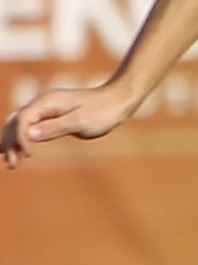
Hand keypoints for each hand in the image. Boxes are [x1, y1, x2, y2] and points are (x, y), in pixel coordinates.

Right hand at [2, 84, 139, 169]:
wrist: (119, 100)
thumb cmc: (104, 111)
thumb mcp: (82, 122)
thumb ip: (55, 127)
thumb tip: (30, 134)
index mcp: (48, 102)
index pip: (22, 120)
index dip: (20, 138)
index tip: (28, 155)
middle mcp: (42, 103)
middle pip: (15, 122)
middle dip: (10, 142)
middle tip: (12, 165)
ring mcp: (46, 108)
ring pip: (19, 124)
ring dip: (12, 142)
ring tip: (10, 163)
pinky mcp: (52, 116)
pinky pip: (29, 126)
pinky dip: (22, 139)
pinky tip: (18, 152)